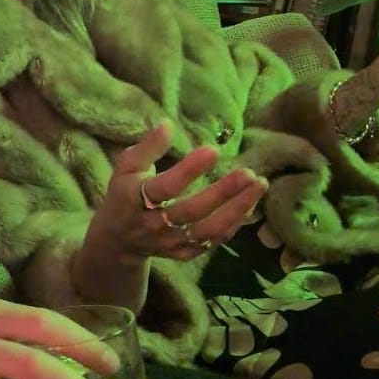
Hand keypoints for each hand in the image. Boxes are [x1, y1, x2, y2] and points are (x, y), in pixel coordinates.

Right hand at [81, 120, 266, 269]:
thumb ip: (148, 147)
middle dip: (223, 193)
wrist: (119, 240)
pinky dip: (233, 226)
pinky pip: (212, 243)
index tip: (213, 150)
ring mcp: (171, 242)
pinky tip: (249, 206)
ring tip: (259, 186)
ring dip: (237, 210)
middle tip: (249, 173)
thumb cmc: (124, 194)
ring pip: (208, 230)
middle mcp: (154, 224)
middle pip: (193, 211)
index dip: (189, 170)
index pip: (166, 187)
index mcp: (136, 199)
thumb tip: (168, 124)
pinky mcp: (184, 254)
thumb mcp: (126, 167)